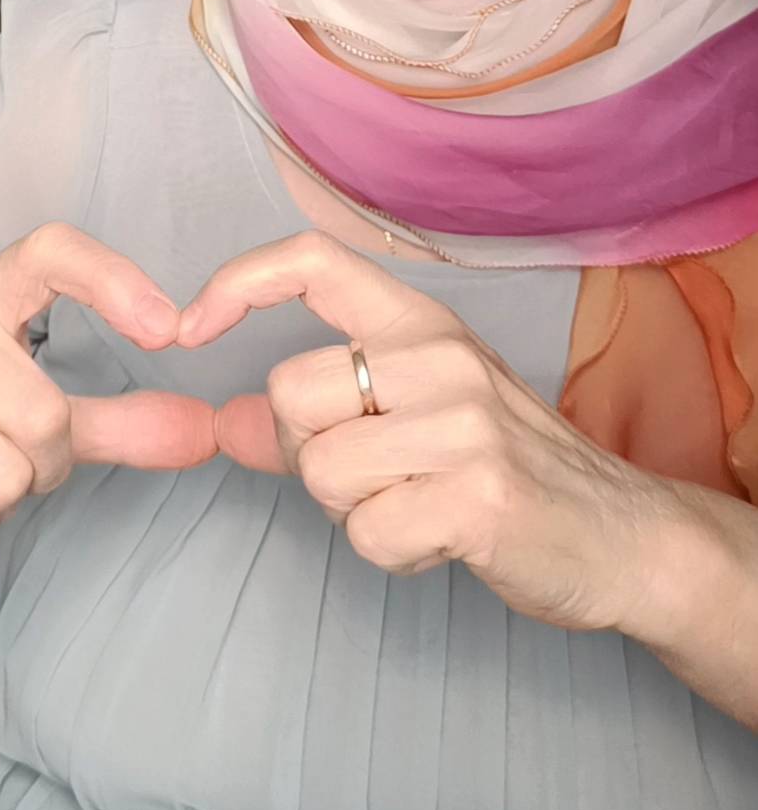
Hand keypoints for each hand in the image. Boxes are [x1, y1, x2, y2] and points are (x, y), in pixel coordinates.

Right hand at [0, 222, 217, 567]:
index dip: (114, 280)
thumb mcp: (28, 409)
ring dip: (3, 498)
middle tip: (4, 454)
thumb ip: (119, 419)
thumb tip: (207, 432)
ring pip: (12, 475)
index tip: (170, 328)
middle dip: (45, 460)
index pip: (50, 251)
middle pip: (47, 415)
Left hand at [178, 230, 685, 636]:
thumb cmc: (507, 468)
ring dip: (354, 510)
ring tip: (418, 503)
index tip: (187, 328)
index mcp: (420, 322)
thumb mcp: (414, 418)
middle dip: (310, 452)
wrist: (621, 535)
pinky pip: (368, 532)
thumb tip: (224, 421)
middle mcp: (440, 356)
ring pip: (322, 470)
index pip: (311, 260)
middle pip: (291, 393)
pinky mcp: (479, 494)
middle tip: (377, 474)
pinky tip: (442, 537)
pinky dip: (393, 550)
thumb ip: (314, 418)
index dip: (236, 283)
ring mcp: (464, 422)